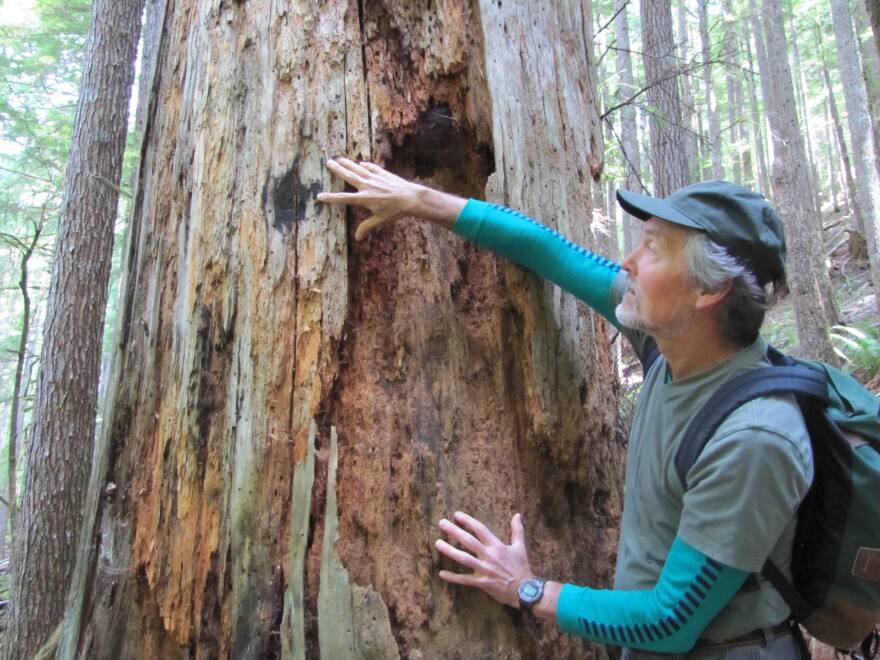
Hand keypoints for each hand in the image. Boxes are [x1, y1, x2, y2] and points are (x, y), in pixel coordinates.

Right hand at [317, 157, 465, 239]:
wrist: (410, 198)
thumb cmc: (395, 211)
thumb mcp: (379, 220)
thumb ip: (367, 227)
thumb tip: (358, 238)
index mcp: (364, 199)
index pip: (343, 198)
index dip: (331, 198)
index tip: (319, 196)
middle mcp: (367, 186)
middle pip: (349, 176)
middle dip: (338, 170)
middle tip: (328, 163)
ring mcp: (375, 178)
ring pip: (358, 169)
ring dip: (348, 164)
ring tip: (339, 159)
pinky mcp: (383, 173)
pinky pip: (371, 168)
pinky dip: (365, 165)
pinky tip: (361, 164)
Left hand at [435, 511, 533, 608]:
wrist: (525, 590)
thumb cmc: (521, 567)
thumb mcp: (520, 547)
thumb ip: (517, 530)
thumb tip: (518, 515)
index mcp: (497, 546)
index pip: (480, 529)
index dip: (468, 521)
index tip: (456, 515)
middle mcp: (489, 556)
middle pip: (469, 541)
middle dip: (454, 531)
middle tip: (442, 523)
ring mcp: (485, 570)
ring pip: (464, 558)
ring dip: (450, 551)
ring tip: (437, 543)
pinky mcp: (482, 583)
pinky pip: (465, 580)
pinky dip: (453, 577)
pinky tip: (441, 573)